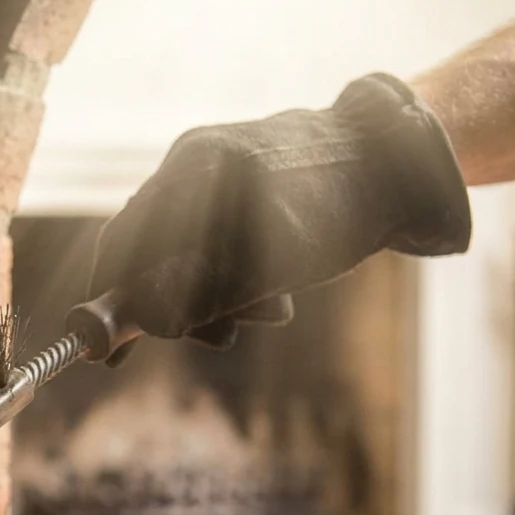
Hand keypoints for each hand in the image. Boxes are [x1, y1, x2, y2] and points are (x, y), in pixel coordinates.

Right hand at [84, 73, 470, 364]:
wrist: (407, 160)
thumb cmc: (344, 212)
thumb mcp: (274, 265)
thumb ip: (204, 293)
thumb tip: (142, 324)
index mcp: (195, 171)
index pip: (121, 244)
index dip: (109, 302)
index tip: (107, 355)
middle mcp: (195, 159)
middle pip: (149, 247)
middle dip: (179, 303)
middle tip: (223, 339)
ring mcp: (216, 160)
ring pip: (186, 244)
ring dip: (217, 291)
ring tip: (272, 314)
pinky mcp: (241, 170)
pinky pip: (212, 229)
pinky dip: (234, 269)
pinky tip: (277, 290)